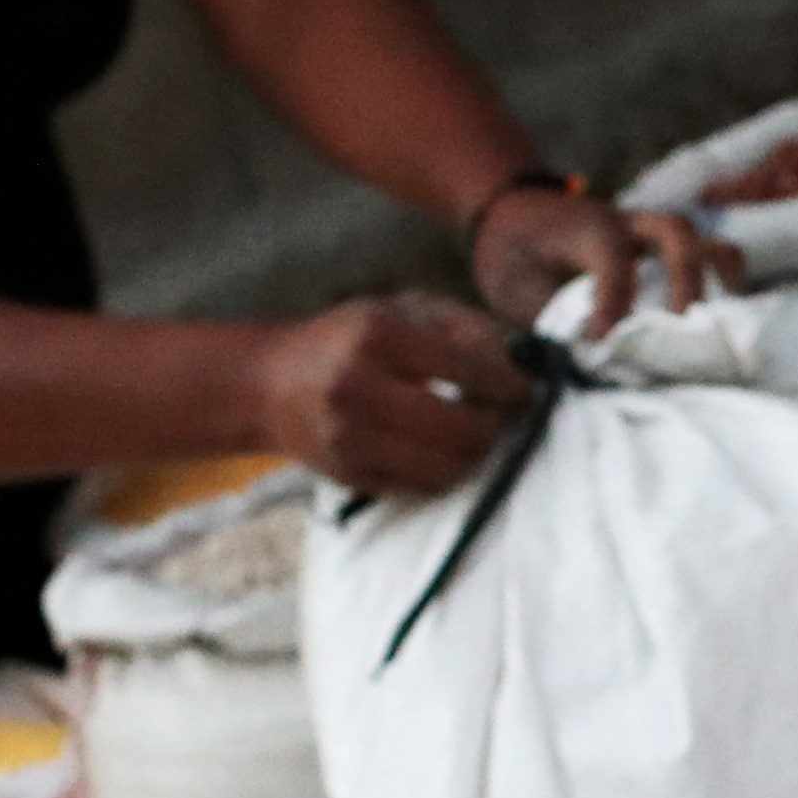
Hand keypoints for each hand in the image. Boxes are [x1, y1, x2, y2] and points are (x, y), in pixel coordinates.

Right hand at [254, 292, 526, 495]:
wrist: (271, 385)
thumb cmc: (350, 339)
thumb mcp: (401, 309)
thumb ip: (464, 327)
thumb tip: (521, 361)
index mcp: (377, 334)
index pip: (469, 369)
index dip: (510, 383)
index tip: (526, 387)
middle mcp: (359, 387)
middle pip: (466, 430)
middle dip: (500, 426)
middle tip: (509, 416)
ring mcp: (351, 438)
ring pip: (451, 468)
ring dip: (480, 455)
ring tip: (482, 432)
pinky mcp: (351, 474)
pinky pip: (426, 487)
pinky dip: (449, 472)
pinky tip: (448, 450)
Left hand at [469, 184, 741, 326]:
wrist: (510, 210)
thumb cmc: (512, 252)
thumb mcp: (511, 286)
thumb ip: (550, 319)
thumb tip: (589, 361)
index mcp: (584, 228)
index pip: (612, 258)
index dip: (612, 301)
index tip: (603, 342)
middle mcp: (624, 222)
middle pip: (675, 233)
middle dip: (685, 282)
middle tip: (680, 333)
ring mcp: (645, 231)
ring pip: (698, 236)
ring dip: (717, 275)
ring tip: (722, 322)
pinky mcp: (656, 246)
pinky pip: (702, 250)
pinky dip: (719, 278)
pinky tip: (722, 315)